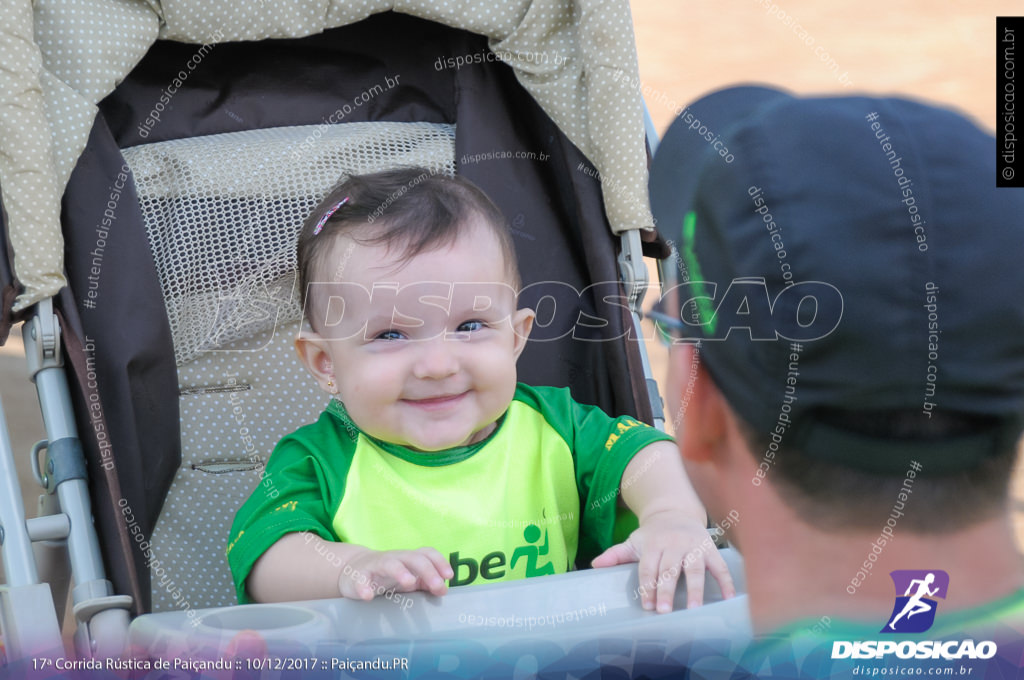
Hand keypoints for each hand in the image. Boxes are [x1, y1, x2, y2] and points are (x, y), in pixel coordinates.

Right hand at [339, 547, 453, 599]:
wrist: (353, 569)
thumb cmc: (386, 575)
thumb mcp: (407, 577)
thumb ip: (425, 582)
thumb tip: (443, 590)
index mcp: (408, 559)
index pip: (427, 553)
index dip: (440, 562)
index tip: (449, 577)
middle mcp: (394, 558)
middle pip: (413, 558)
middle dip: (427, 570)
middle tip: (437, 586)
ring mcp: (376, 566)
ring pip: (389, 563)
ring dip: (400, 572)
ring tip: (409, 583)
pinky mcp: (358, 576)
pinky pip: (361, 579)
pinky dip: (363, 587)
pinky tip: (367, 597)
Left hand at [591, 511, 735, 612]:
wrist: (675, 512)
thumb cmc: (652, 535)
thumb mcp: (633, 541)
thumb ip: (616, 554)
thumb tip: (594, 565)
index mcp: (654, 544)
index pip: (649, 567)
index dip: (648, 587)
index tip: (648, 606)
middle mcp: (675, 544)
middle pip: (670, 569)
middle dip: (667, 590)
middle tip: (665, 611)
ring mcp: (694, 547)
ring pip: (695, 569)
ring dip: (695, 589)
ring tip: (693, 609)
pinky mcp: (710, 550)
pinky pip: (720, 567)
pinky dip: (726, 582)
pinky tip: (727, 598)